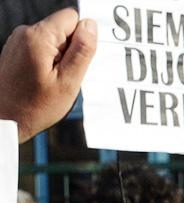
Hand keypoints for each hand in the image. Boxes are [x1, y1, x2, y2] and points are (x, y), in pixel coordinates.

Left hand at [0, 8, 96, 142]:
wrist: (5, 119)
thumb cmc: (35, 106)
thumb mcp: (68, 81)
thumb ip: (82, 50)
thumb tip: (91, 25)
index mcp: (39, 38)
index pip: (72, 17)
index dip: (82, 37)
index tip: (78, 60)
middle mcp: (25, 33)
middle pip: (63, 28)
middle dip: (71, 49)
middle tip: (65, 75)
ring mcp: (17, 40)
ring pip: (53, 38)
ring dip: (60, 57)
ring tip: (52, 80)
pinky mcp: (15, 49)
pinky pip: (42, 47)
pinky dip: (48, 61)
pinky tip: (43, 79)